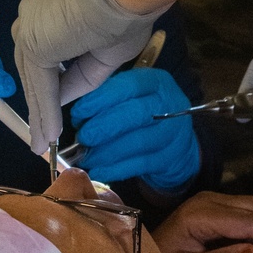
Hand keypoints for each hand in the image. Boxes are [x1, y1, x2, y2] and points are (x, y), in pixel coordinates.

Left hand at [12, 0, 160, 153]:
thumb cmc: (126, 11)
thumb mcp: (103, 49)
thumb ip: (80, 73)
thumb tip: (64, 98)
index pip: (44, 43)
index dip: (50, 74)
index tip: (57, 99)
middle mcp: (31, 8)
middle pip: (32, 62)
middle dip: (39, 97)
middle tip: (42, 129)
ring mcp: (28, 25)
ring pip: (34, 77)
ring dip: (40, 112)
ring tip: (42, 141)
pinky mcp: (33, 44)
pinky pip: (40, 85)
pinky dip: (45, 112)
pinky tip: (48, 135)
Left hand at [70, 68, 200, 190]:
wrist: (177, 145)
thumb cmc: (144, 116)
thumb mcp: (131, 97)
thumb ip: (107, 99)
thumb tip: (76, 115)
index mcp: (156, 82)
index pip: (128, 85)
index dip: (101, 99)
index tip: (78, 113)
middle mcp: (170, 104)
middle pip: (135, 114)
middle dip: (103, 126)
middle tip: (82, 137)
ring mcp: (173, 133)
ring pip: (137, 142)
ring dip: (107, 151)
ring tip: (86, 157)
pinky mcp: (170, 158)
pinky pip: (140, 164)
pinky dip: (116, 169)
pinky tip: (98, 170)